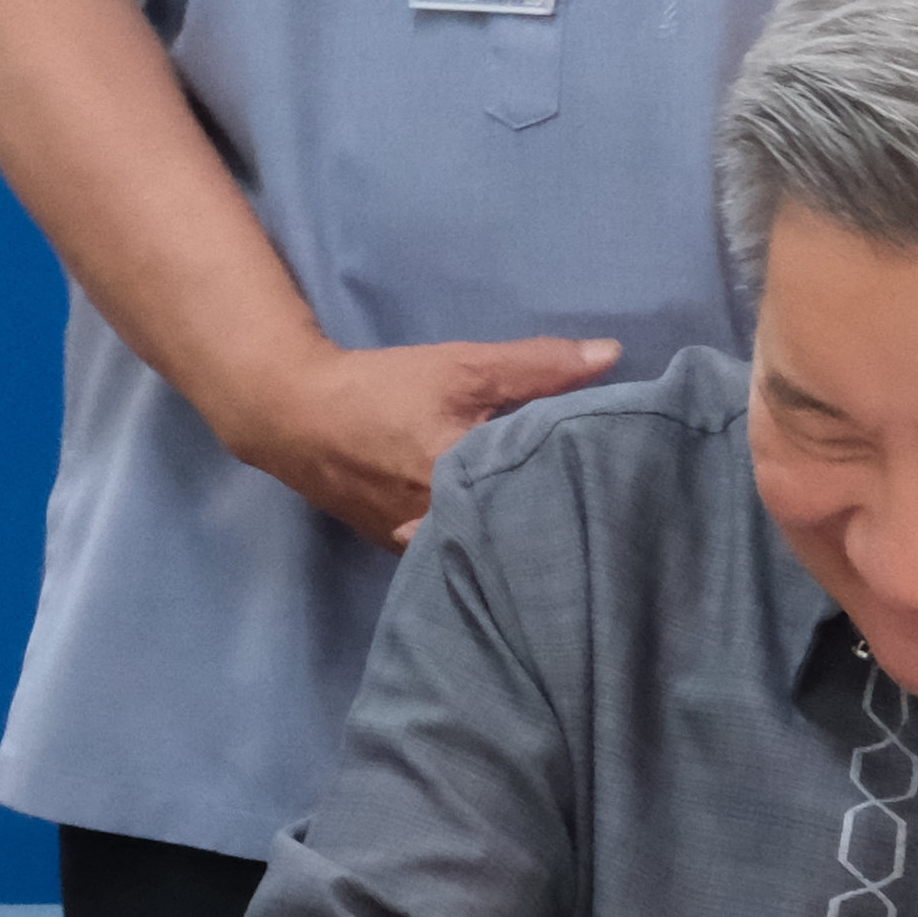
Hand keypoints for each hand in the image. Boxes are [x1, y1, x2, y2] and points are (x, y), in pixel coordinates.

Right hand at [235, 333, 627, 551]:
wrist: (294, 417)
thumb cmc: (382, 390)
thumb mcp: (462, 369)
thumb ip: (538, 367)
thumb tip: (612, 356)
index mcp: (465, 490)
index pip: (549, 499)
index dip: (588, 487)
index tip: (623, 474)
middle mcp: (444, 536)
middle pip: (523, 536)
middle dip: (561, 518)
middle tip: (604, 499)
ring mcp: (422, 556)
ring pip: (493, 552)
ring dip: (522, 535)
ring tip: (566, 517)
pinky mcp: (406, 560)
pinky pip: (462, 556)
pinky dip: (486, 541)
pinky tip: (510, 528)